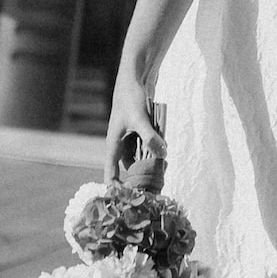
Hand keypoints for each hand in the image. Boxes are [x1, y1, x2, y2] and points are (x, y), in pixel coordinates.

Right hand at [104, 67, 161, 184]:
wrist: (136, 76)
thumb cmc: (131, 96)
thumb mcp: (140, 119)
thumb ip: (150, 137)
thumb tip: (162, 156)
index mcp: (114, 143)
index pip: (111, 172)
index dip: (116, 187)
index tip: (125, 201)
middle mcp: (121, 143)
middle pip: (129, 167)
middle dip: (140, 177)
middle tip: (154, 187)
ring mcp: (131, 136)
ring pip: (140, 157)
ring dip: (150, 164)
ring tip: (163, 172)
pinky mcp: (141, 130)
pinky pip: (147, 146)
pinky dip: (155, 150)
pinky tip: (165, 153)